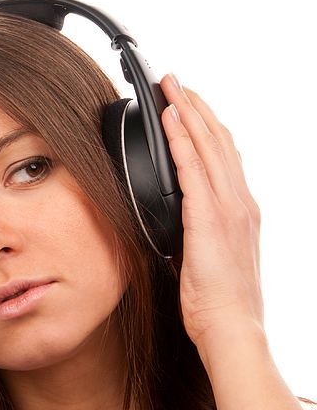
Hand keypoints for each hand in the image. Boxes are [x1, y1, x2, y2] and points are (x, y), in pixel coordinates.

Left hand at [159, 73, 264, 349]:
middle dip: (197, 108)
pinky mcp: (210, 218)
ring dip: (188, 113)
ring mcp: (229, 208)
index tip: (191, 106)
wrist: (231, 327)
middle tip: (179, 82)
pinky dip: (182, 140)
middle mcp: (239, 203)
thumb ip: (196, 235)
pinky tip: (169, 120)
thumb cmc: (217, 303)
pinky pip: (194, 170)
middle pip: (218, 142)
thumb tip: (176, 225)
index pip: (224, 157)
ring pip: (209, 146)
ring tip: (173, 88)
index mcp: (240, 212)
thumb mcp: (206, 260)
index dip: (207, 128)